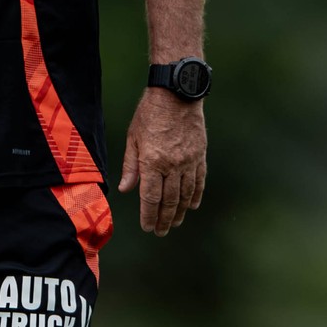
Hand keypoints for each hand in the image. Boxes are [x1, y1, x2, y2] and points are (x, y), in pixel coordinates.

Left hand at [118, 88, 206, 235]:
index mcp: (152, 161)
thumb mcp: (133, 137)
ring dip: (181, 212)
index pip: (151, 197)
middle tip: (161, 232)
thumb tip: (126, 189)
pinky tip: (192, 205)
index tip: (148, 227)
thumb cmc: (149, 113)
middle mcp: (172, 165)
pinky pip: (199, 181)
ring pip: (186, 194)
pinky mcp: (200, 156)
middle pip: (169, 200)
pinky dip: (196, 195)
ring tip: (175, 223)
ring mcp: (189, 161)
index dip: (149, 215)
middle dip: (165, 219)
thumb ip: (131, 165)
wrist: (176, 94)